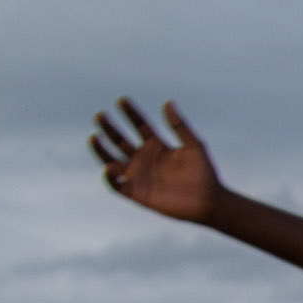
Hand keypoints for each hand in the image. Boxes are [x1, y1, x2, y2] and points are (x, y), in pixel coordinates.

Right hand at [91, 97, 221, 221]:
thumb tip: (168, 102)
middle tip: (100, 115)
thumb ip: (180, 126)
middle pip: (120, 140)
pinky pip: (116, 185)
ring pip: (111, 160)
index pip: (139, 124)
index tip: (122, 100)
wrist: (209, 202)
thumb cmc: (204, 173)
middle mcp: (144, 158)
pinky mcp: (136, 193)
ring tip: (94, 137)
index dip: (130, 112)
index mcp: (157, 145)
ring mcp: (138, 175)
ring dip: (101, 149)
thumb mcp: (194, 146)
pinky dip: (110, 177)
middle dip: (109, 128)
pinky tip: (109, 167)